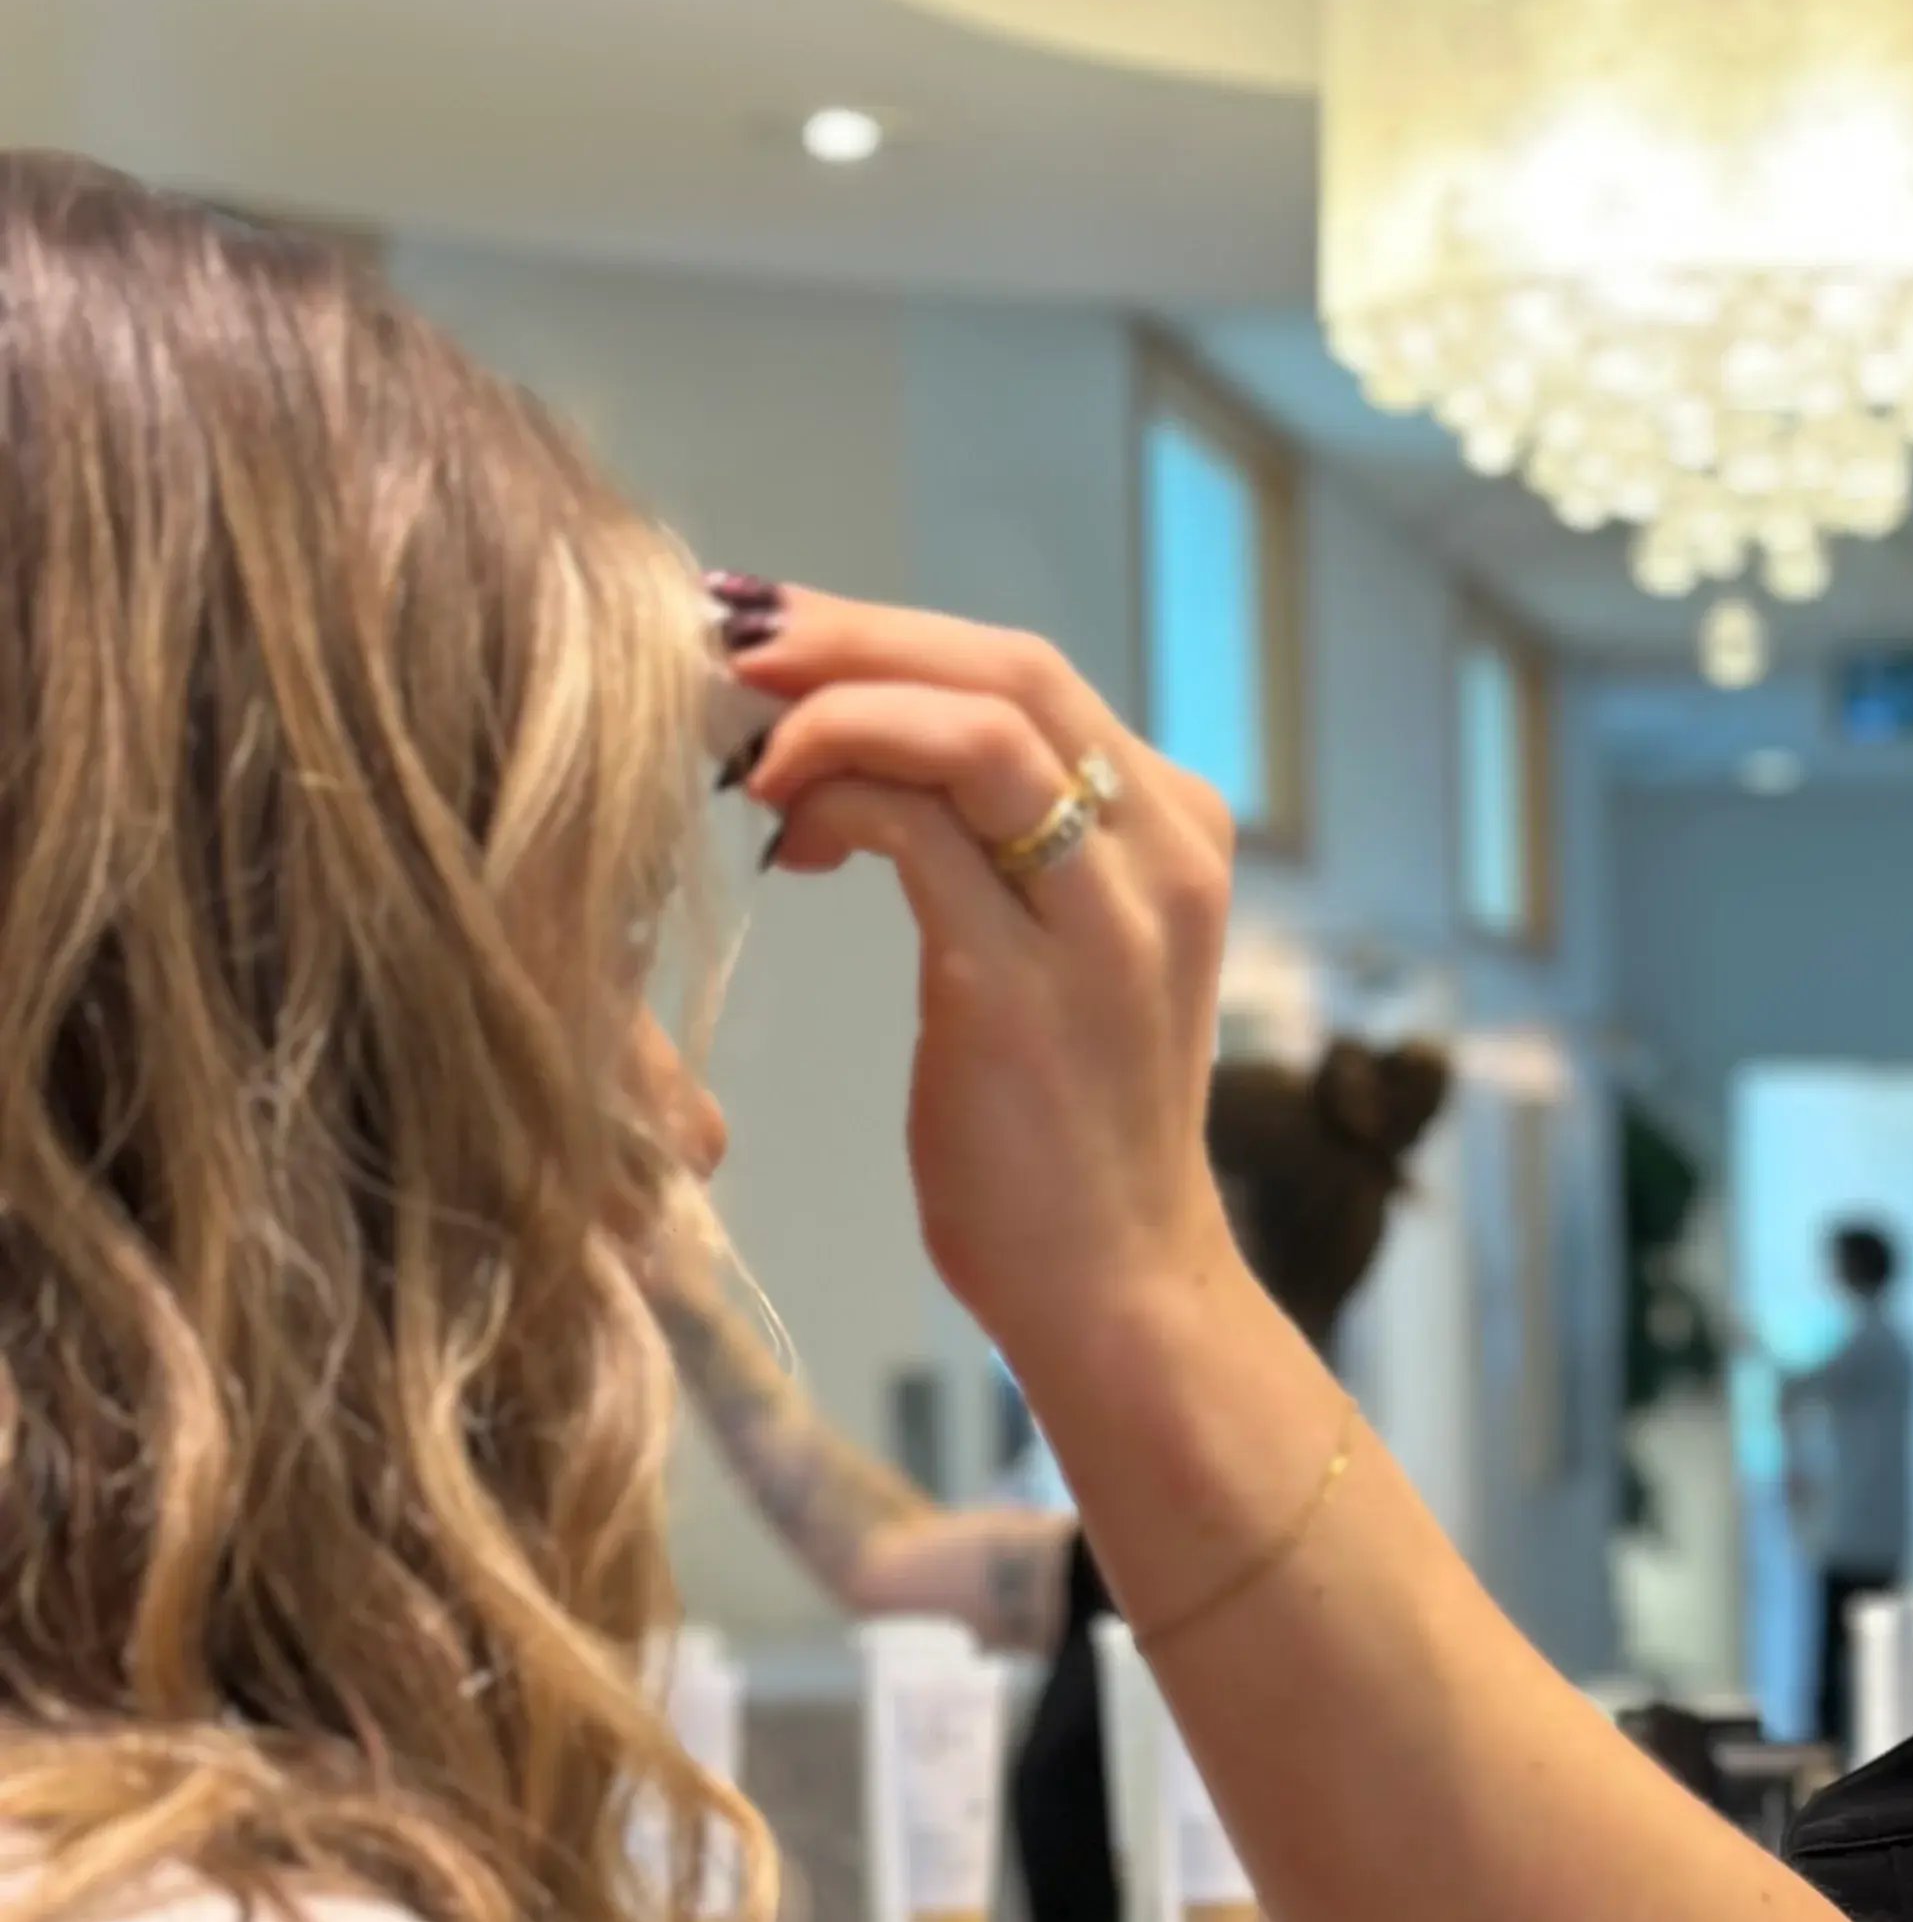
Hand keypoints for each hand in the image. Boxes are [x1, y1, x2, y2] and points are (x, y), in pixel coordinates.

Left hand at [722, 593, 1247, 1385]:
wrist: (1118, 1289)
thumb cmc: (1062, 1139)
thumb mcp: (1054, 959)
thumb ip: (997, 850)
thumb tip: (848, 753)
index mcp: (1175, 831)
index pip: (1025, 673)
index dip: (884, 631)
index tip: (772, 634)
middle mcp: (1162, 854)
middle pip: (1003, 667)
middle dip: (847, 637)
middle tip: (727, 642)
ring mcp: (1105, 920)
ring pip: (968, 724)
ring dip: (832, 705)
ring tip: (743, 739)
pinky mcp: (1025, 990)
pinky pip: (918, 830)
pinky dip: (834, 798)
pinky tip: (784, 836)